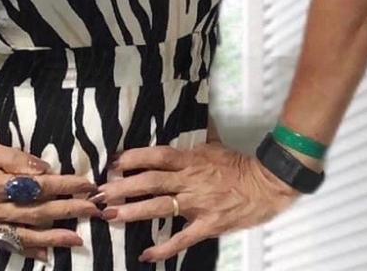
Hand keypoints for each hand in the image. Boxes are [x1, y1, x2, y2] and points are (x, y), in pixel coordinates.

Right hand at [0, 125, 101, 261]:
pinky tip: (43, 253)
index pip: (39, 188)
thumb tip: (44, 170)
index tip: (88, 185)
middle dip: (68, 212)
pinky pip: (6, 242)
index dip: (66, 186)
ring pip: (25, 234)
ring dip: (53, 238)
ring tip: (77, 239)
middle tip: (94, 212)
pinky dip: (26, 249)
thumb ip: (14, 159)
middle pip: (37, 213)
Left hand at [91, 140, 301, 262]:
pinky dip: (163, 248)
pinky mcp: (207, 225)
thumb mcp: (214, 143)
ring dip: (133, 211)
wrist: (266, 185)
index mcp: (190, 159)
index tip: (113, 162)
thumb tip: (192, 113)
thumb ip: (197, 135)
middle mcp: (189, 180)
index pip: (156, 156)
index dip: (133, 158)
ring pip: (160, 207)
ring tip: (111, 215)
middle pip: (150, 182)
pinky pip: (182, 239)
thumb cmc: (238, 164)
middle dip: (122, 187)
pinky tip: (146, 255)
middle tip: (100, 193)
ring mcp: (197, 204)